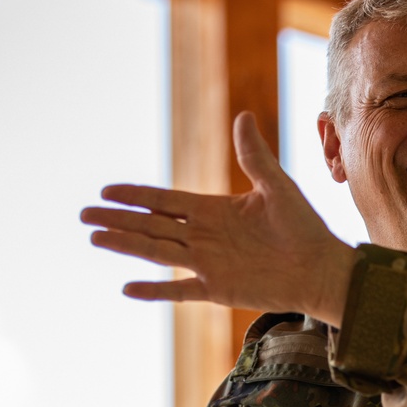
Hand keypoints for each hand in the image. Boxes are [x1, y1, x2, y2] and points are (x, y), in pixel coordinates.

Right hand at [80, 111, 356, 323]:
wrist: (321, 268)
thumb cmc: (304, 227)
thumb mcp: (276, 186)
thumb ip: (254, 156)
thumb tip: (242, 116)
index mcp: (213, 210)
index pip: (164, 201)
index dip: (135, 197)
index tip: (106, 192)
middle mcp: (204, 237)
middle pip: (151, 227)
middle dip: (118, 220)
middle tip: (84, 214)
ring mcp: (208, 264)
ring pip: (157, 254)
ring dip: (127, 246)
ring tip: (95, 238)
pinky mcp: (217, 290)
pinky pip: (179, 290)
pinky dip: (155, 291)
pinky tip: (128, 287)